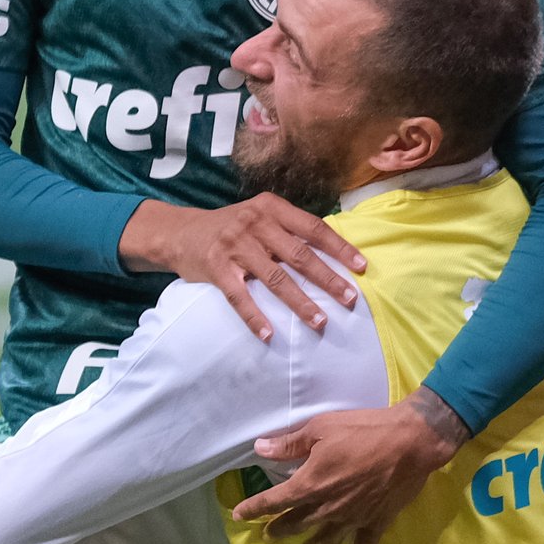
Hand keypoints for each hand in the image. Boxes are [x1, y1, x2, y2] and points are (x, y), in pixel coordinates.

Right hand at [120, 196, 366, 340]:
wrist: (181, 232)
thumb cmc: (231, 228)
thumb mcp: (260, 217)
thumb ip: (289, 230)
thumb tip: (333, 252)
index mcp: (271, 208)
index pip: (313, 228)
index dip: (339, 248)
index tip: (362, 267)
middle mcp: (255, 223)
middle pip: (299, 255)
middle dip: (328, 280)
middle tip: (350, 300)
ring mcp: (234, 245)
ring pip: (274, 279)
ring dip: (300, 303)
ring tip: (320, 322)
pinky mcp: (216, 268)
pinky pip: (240, 297)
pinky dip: (255, 318)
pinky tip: (269, 335)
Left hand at [233, 388, 469, 543]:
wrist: (409, 442)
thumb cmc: (362, 430)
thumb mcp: (320, 428)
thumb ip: (289, 443)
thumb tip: (259, 448)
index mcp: (311, 483)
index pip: (275, 500)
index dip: (254, 507)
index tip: (238, 514)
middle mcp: (327, 506)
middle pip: (297, 523)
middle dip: (280, 530)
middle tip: (268, 536)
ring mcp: (352, 518)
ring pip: (324, 542)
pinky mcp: (375, 523)